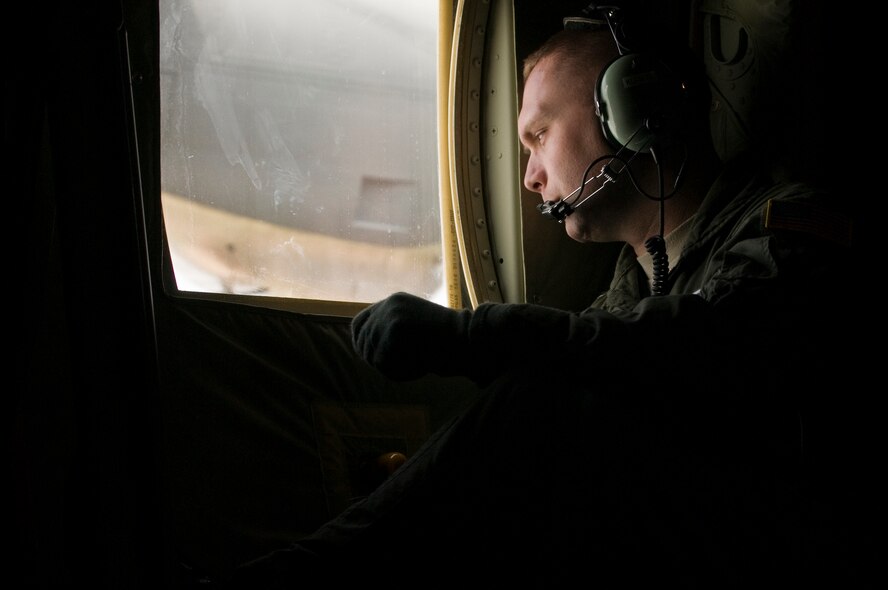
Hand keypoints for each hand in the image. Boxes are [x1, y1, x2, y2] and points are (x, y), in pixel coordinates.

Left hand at [351, 292, 470, 380]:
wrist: (471, 340)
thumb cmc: (450, 344)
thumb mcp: (417, 332)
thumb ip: (393, 336)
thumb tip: (368, 353)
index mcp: (394, 302)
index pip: (359, 323)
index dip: (361, 344)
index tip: (373, 360)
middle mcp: (389, 304)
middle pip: (362, 342)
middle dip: (377, 361)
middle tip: (402, 368)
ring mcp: (391, 314)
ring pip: (374, 356)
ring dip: (394, 369)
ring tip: (420, 366)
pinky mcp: (396, 327)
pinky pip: (385, 363)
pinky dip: (402, 373)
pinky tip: (422, 368)